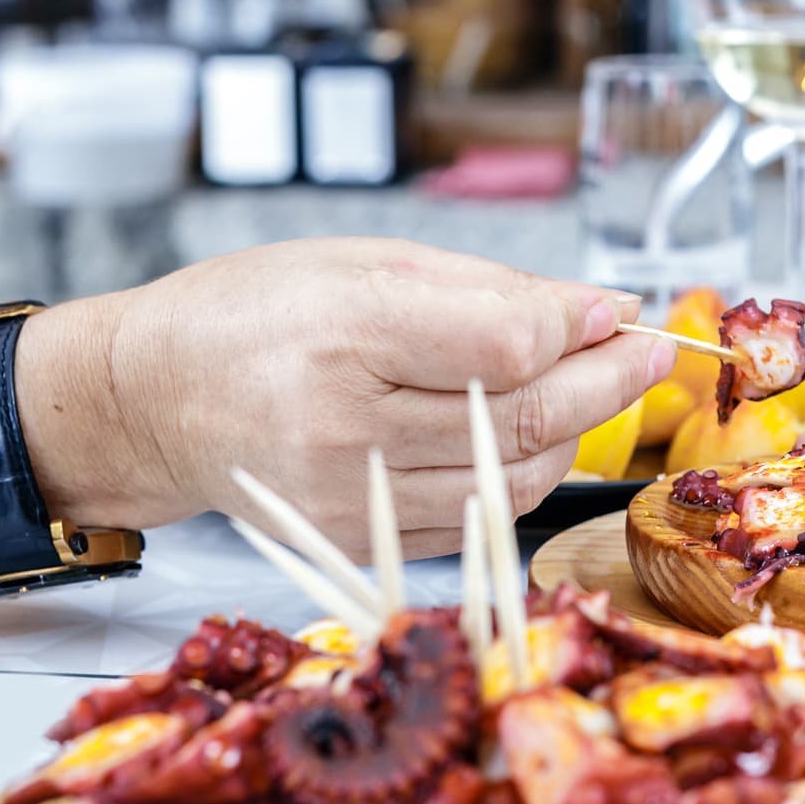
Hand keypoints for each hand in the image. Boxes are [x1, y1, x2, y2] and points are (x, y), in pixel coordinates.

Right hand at [26, 240, 674, 558]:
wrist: (153, 399)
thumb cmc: (253, 313)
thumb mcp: (363, 263)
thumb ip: (488, 290)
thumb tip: (603, 311)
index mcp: (342, 334)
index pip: (507, 346)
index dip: (580, 331)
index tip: (617, 312)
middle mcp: (343, 428)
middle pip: (524, 421)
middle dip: (608, 383)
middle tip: (651, 351)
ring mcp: (350, 499)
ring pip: (514, 481)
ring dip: (572, 435)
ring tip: (584, 388)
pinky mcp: (357, 540)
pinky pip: (478, 517)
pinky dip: (520, 475)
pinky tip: (528, 432)